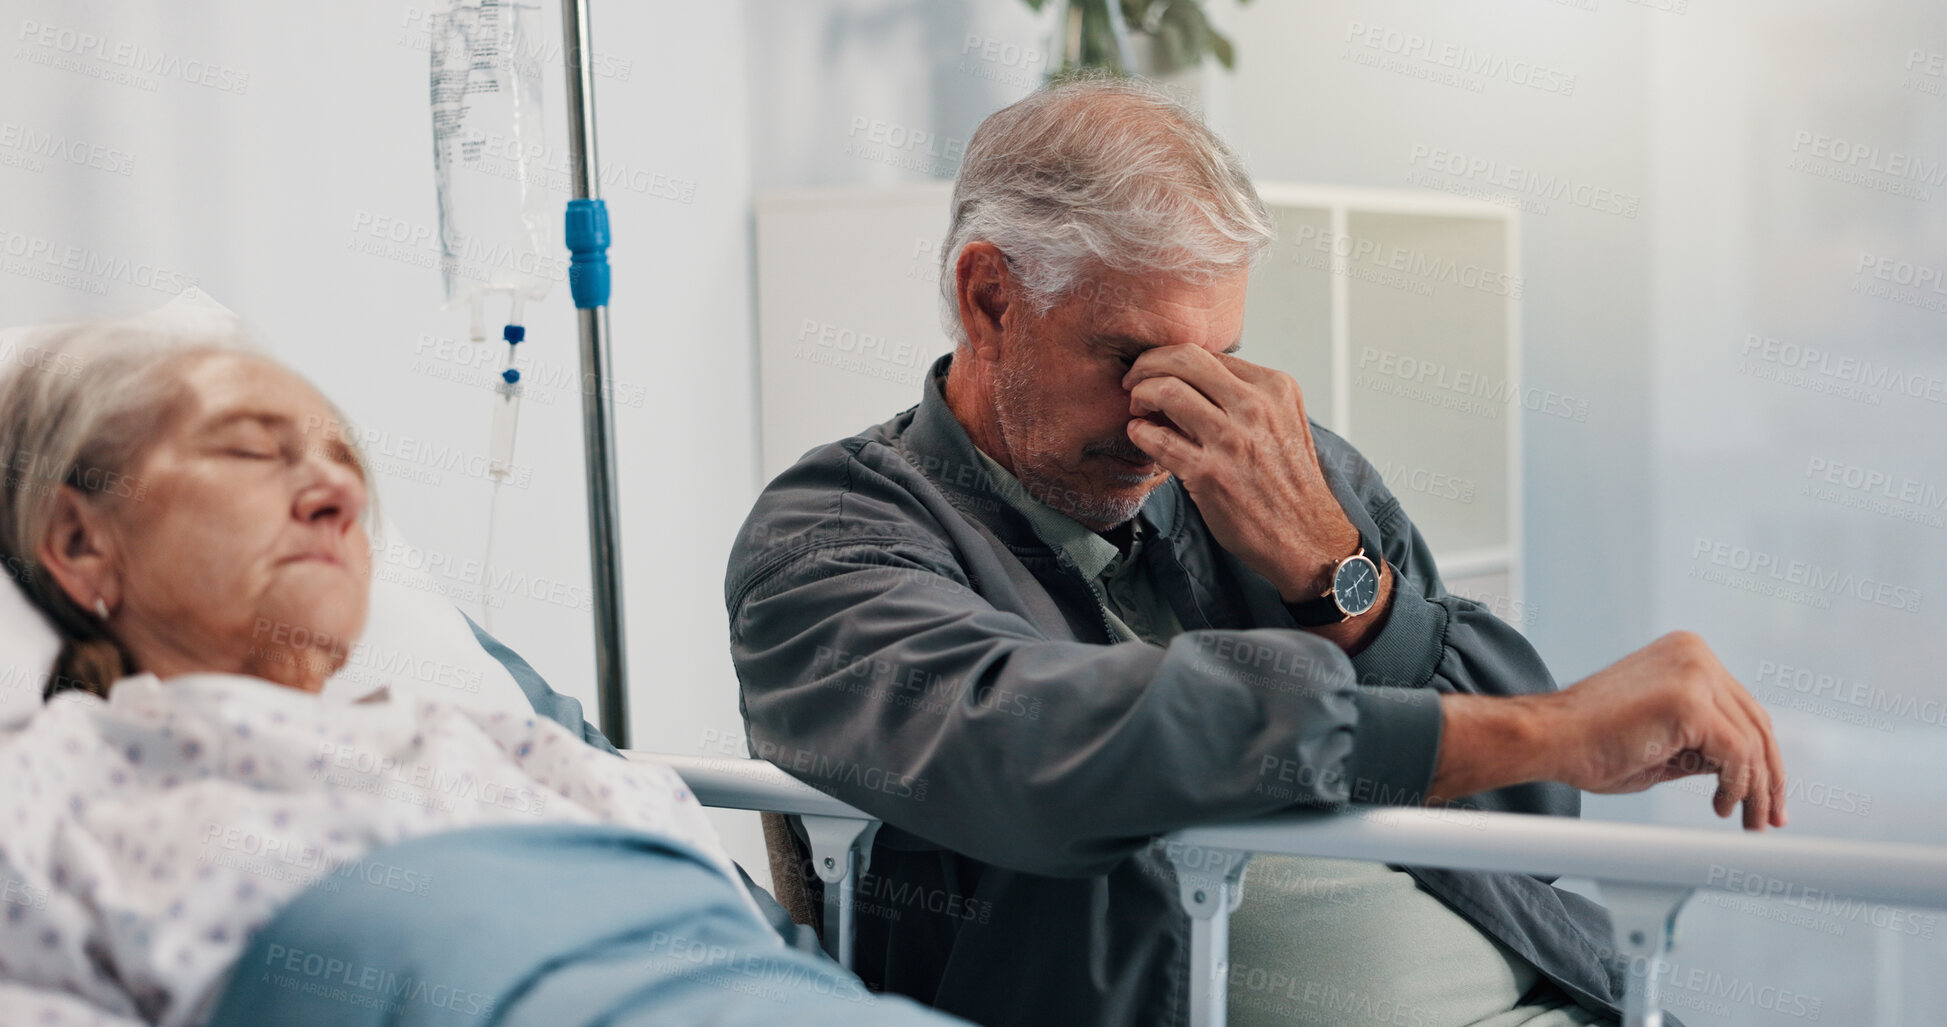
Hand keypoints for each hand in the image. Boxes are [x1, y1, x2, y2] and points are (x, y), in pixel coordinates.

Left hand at [1121, 346, 1359, 601]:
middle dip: (1147, 363)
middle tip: (1133, 380)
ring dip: (1139, 394)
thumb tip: (1189, 380)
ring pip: (1166, 390)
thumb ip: (1244, 397)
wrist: (1307, 537)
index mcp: (1275, 388)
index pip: (1209, 354)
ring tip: (1136, 408)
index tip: (1157, 372)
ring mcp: (1232, 440)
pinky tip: (1140, 435)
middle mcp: (1256, 407)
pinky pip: (1157, 438)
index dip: (1173, 360)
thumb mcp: (1281, 423)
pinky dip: (1139, 431)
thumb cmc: (1288, 483)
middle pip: (1184, 358)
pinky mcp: (1209, 474)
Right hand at [1432, 632, 1787, 830]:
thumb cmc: (1588, 741)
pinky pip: (1737, 754)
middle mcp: (1695, 655)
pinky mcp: (1691, 702)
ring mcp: (1694, 674)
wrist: (1547, 737)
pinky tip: (1721, 805)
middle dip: (1768, 777)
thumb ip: (1702, 744)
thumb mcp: (1662, 741)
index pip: (1744, 708)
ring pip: (1752, 741)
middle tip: (1767, 816)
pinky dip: (1736, 787)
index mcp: (1687, 655)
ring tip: (1746, 819)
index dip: (1761, 756)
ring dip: (1755, 789)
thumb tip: (1739, 768)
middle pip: (1757, 722)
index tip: (1765, 793)